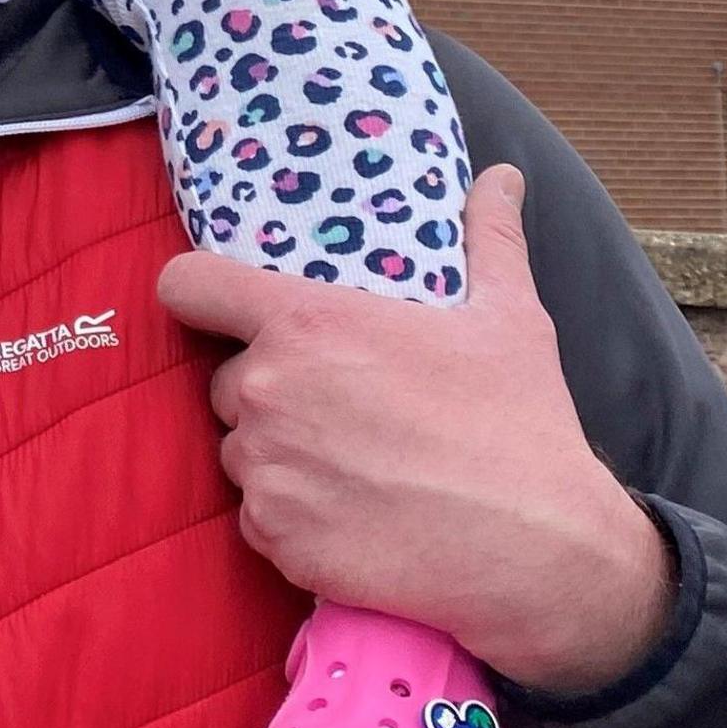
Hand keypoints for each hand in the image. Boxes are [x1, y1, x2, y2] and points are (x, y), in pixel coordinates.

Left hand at [152, 166, 673, 694]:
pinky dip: (291, 518)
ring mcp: (264, 469)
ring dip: (279, 457)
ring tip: (356, 467)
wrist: (537, 551)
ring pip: (242, 452)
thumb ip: (488, 238)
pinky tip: (352, 517)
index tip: (218, 306)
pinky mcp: (272, 536)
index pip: (189, 285)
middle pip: (228, 380)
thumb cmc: (520, 424)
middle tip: (341, 410)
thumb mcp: (509, 317)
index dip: (198, 291)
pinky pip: (257, 517)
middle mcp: (268, 391)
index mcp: (307, 323)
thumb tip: (502, 176)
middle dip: (270, 391)